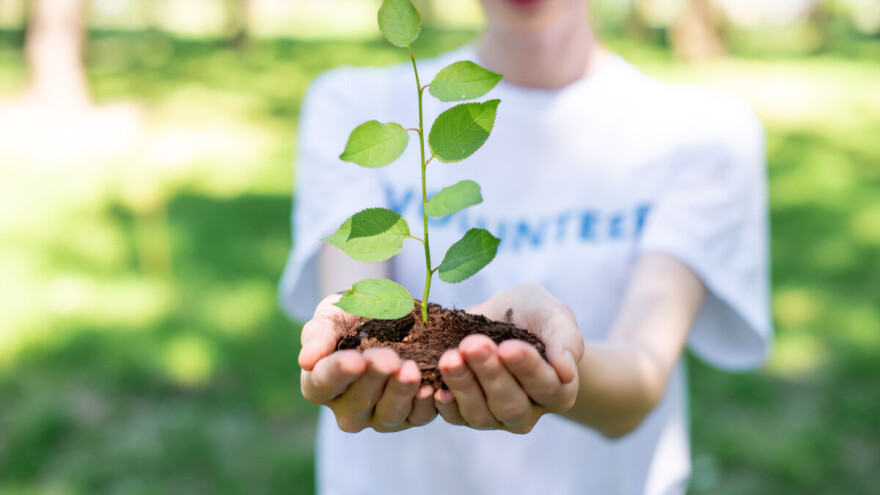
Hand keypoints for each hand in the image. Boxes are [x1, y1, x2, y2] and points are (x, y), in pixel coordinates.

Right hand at [299, 294, 436, 431]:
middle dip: (374, 379)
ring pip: (389, 415)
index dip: (339, 372)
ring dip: (400, 393)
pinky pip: (418, 417)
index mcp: (320, 384)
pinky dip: (425, 404)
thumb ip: (318, 334)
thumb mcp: (330, 315)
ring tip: (411, 370)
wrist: (388, 316)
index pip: (323, 383)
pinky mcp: (409, 417)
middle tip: (389, 358)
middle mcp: (347, 408)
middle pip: (358, 402)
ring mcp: (379, 416)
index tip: (356, 360)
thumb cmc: (351, 316)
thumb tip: (306, 360)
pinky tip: (431, 387)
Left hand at [433, 284, 583, 433]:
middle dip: (490, 374)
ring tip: (449, 358)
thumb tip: (566, 369)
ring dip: (463, 386)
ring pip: (481, 414)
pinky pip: (455, 418)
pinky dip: (444, 405)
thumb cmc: (532, 315)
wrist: (502, 318)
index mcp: (558, 390)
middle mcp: (529, 411)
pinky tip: (434, 387)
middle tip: (472, 345)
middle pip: (511, 405)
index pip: (547, 387)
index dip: (527, 368)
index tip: (507, 346)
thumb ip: (565, 337)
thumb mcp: (552, 313)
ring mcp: (495, 416)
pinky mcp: (466, 414)